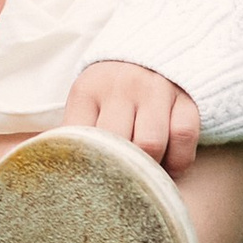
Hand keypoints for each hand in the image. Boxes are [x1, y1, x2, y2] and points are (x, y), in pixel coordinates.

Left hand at [65, 60, 201, 174]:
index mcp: (87, 91)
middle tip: (120, 186)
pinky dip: (179, 160)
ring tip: (145, 176)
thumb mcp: (84, 106)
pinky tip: (170, 165)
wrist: (150, 53)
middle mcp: (121, 86)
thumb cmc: (109, 94)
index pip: (79, 138)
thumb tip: (55, 179)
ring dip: (150, 169)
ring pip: (150, 143)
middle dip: (120, 172)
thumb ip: (72, 137)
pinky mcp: (187, 98)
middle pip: (117, 145)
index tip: (89, 189)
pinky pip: (184, 136)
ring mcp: (156, 89)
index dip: (85, 169)